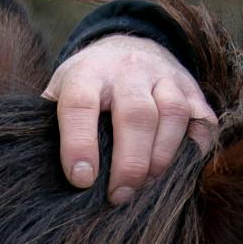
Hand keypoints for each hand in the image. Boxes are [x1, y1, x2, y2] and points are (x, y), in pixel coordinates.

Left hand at [42, 34, 216, 204]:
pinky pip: (201, 120)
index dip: (79, 144)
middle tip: (118, 196)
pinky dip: (194, 149)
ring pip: (172, 114)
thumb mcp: (60, 92)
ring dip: (161, 157)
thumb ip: (50, 125)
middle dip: (129, 162)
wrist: (129, 47)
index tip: (81, 180)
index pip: (80, 105)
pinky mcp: (192, 89)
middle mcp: (128, 70)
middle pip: (135, 114)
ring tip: (146, 185)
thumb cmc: (88, 84)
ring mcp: (164, 77)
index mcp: (87, 73)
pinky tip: (179, 170)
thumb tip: (40, 173)